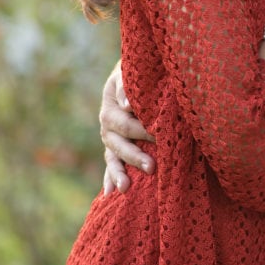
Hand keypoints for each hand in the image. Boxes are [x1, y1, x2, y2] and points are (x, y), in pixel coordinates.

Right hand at [100, 62, 154, 195]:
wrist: (139, 70)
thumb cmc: (142, 71)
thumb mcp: (132, 71)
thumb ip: (128, 86)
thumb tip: (128, 106)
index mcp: (112, 103)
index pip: (124, 121)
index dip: (141, 130)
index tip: (157, 138)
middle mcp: (107, 121)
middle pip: (118, 141)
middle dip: (135, 155)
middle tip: (152, 167)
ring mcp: (109, 135)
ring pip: (112, 156)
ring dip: (119, 172)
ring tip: (126, 188)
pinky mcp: (113, 146)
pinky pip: (110, 163)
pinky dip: (110, 178)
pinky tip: (110, 194)